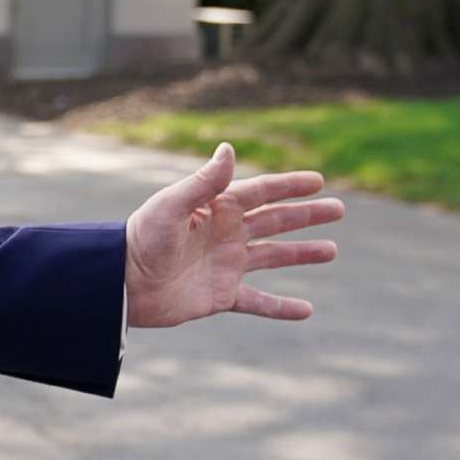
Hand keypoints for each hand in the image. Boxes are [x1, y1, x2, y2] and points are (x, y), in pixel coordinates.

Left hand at [124, 141, 343, 327]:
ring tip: (332, 251)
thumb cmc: (141, 240)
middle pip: (274, 221)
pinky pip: (258, 302)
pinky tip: (306, 310)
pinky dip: (281, 307)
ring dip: (301, 253)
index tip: (318, 181)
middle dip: (306, 215)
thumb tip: (228, 149)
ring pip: (272, 256)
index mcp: (215, 210)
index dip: (288, 186)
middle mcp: (225, 235)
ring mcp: (225, 265)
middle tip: (338, 210)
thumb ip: (202, 182)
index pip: (260, 192)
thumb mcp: (171, 207)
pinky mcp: (220, 295)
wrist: (121, 284)